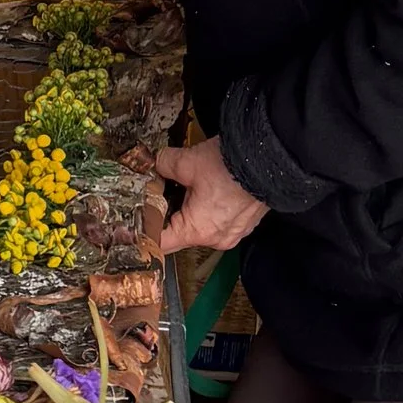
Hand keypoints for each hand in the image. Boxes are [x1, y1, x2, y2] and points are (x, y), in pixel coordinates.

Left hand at [154, 134, 269, 256]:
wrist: (272, 159)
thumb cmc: (233, 167)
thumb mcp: (189, 162)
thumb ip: (164, 164)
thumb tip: (154, 163)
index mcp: (198, 231)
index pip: (160, 242)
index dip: (142, 232)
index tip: (130, 224)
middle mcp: (216, 239)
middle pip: (179, 232)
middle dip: (166, 212)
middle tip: (155, 192)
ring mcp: (233, 232)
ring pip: (199, 224)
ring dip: (189, 208)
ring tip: (183, 186)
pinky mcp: (244, 222)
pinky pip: (218, 219)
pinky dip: (208, 207)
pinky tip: (206, 187)